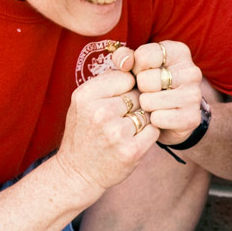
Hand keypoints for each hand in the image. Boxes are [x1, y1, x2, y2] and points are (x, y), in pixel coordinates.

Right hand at [55, 66, 158, 190]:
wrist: (77, 173)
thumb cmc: (83, 132)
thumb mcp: (83, 102)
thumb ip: (106, 81)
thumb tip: (131, 58)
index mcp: (86, 95)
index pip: (126, 76)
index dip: (127, 87)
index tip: (119, 99)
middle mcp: (100, 112)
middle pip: (138, 94)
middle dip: (136, 104)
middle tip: (122, 118)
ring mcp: (116, 133)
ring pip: (147, 112)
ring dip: (143, 119)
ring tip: (126, 130)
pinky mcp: (131, 151)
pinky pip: (154, 130)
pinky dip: (148, 134)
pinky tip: (134, 140)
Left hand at [116, 41, 204, 144]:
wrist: (173, 113)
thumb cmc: (150, 83)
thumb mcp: (136, 64)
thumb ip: (124, 56)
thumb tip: (125, 63)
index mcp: (179, 52)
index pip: (143, 56)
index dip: (135, 68)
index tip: (141, 72)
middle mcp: (191, 71)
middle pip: (145, 80)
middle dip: (140, 88)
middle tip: (147, 91)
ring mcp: (194, 95)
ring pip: (149, 101)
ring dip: (145, 106)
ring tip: (152, 104)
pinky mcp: (192, 117)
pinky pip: (157, 119)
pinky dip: (153, 121)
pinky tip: (159, 116)